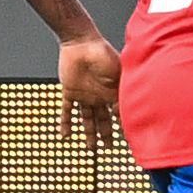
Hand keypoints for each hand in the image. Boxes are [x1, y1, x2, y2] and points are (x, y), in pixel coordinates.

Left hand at [56, 35, 120, 150]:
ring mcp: (85, 96)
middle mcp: (100, 97)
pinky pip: (67, 111)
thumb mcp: (118, 74)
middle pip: (104, 121)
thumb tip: (124, 111)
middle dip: (107, 135)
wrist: (81, 43)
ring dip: (89, 134)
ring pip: (87, 120)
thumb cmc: (103, 53)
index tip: (128, 140)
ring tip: (91, 148)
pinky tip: (64, 136)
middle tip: (109, 149)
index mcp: (114, 93)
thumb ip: (121, 92)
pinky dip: (65, 124)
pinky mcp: (70, 92)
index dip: (123, 127)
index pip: (119, 114)